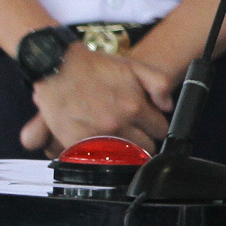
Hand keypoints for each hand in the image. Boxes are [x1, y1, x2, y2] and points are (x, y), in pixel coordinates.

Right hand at [18, 48, 170, 153]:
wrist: (58, 67)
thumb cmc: (94, 66)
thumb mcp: (133, 66)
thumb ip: (158, 83)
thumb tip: (167, 106)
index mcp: (134, 107)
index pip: (159, 130)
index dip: (156, 126)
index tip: (150, 125)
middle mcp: (117, 124)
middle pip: (144, 147)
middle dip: (143, 140)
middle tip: (134, 133)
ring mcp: (96, 136)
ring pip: (123, 158)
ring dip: (123, 151)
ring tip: (118, 140)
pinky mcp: (75, 144)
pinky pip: (96, 160)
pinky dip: (99, 155)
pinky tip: (99, 145)